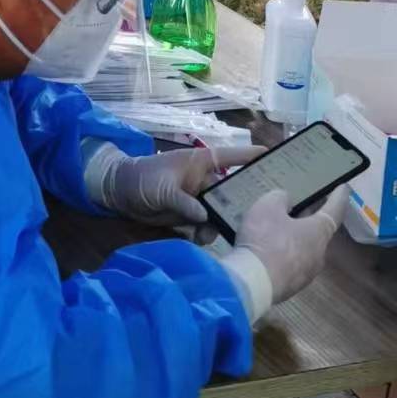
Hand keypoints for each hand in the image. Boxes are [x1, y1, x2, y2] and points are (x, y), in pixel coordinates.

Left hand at [96, 146, 264, 226]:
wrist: (120, 194)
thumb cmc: (142, 179)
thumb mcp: (163, 189)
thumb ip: (184, 202)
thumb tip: (206, 218)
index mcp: (201, 163)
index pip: (232, 157)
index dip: (253, 156)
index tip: (276, 157)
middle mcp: (205, 181)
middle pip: (233, 190)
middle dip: (244, 204)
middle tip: (259, 219)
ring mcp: (198, 199)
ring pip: (221, 213)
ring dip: (219, 226)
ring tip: (209, 236)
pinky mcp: (190, 216)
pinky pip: (206, 226)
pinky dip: (205, 235)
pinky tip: (198, 240)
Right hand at [230, 185, 347, 312]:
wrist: (253, 282)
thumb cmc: (265, 238)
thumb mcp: (267, 206)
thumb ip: (280, 198)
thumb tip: (287, 201)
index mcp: (318, 232)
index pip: (334, 210)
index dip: (339, 197)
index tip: (344, 188)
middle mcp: (319, 254)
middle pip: (317, 231)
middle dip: (308, 219)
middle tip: (296, 206)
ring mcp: (307, 273)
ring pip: (303, 249)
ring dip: (293, 238)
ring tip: (274, 229)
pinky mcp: (292, 286)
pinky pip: (290, 264)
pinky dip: (282, 255)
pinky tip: (265, 250)